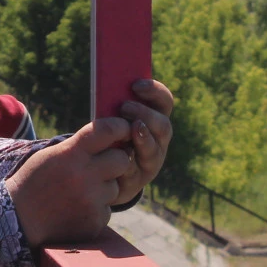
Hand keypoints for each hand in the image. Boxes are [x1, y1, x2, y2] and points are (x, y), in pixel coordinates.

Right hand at [4, 118, 137, 247]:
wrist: (19, 220)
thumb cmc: (35, 182)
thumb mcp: (51, 155)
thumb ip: (80, 146)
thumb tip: (112, 137)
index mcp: (71, 154)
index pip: (106, 130)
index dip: (120, 127)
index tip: (124, 129)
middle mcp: (84, 175)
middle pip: (122, 160)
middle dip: (116, 161)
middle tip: (103, 166)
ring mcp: (91, 200)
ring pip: (115, 187)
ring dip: (104, 189)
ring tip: (79, 193)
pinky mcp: (95, 221)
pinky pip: (106, 209)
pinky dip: (95, 209)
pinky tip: (75, 210)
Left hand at [113, 78, 174, 200]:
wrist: (101, 174)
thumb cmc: (108, 136)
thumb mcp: (112, 117)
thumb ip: (114, 104)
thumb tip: (107, 85)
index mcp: (155, 120)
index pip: (164, 102)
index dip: (155, 91)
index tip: (136, 84)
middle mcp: (158, 141)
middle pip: (163, 126)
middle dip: (145, 114)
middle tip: (125, 106)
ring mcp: (150, 163)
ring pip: (153, 151)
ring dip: (142, 138)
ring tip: (130, 129)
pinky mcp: (136, 181)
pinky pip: (134, 172)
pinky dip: (125, 162)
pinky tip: (118, 154)